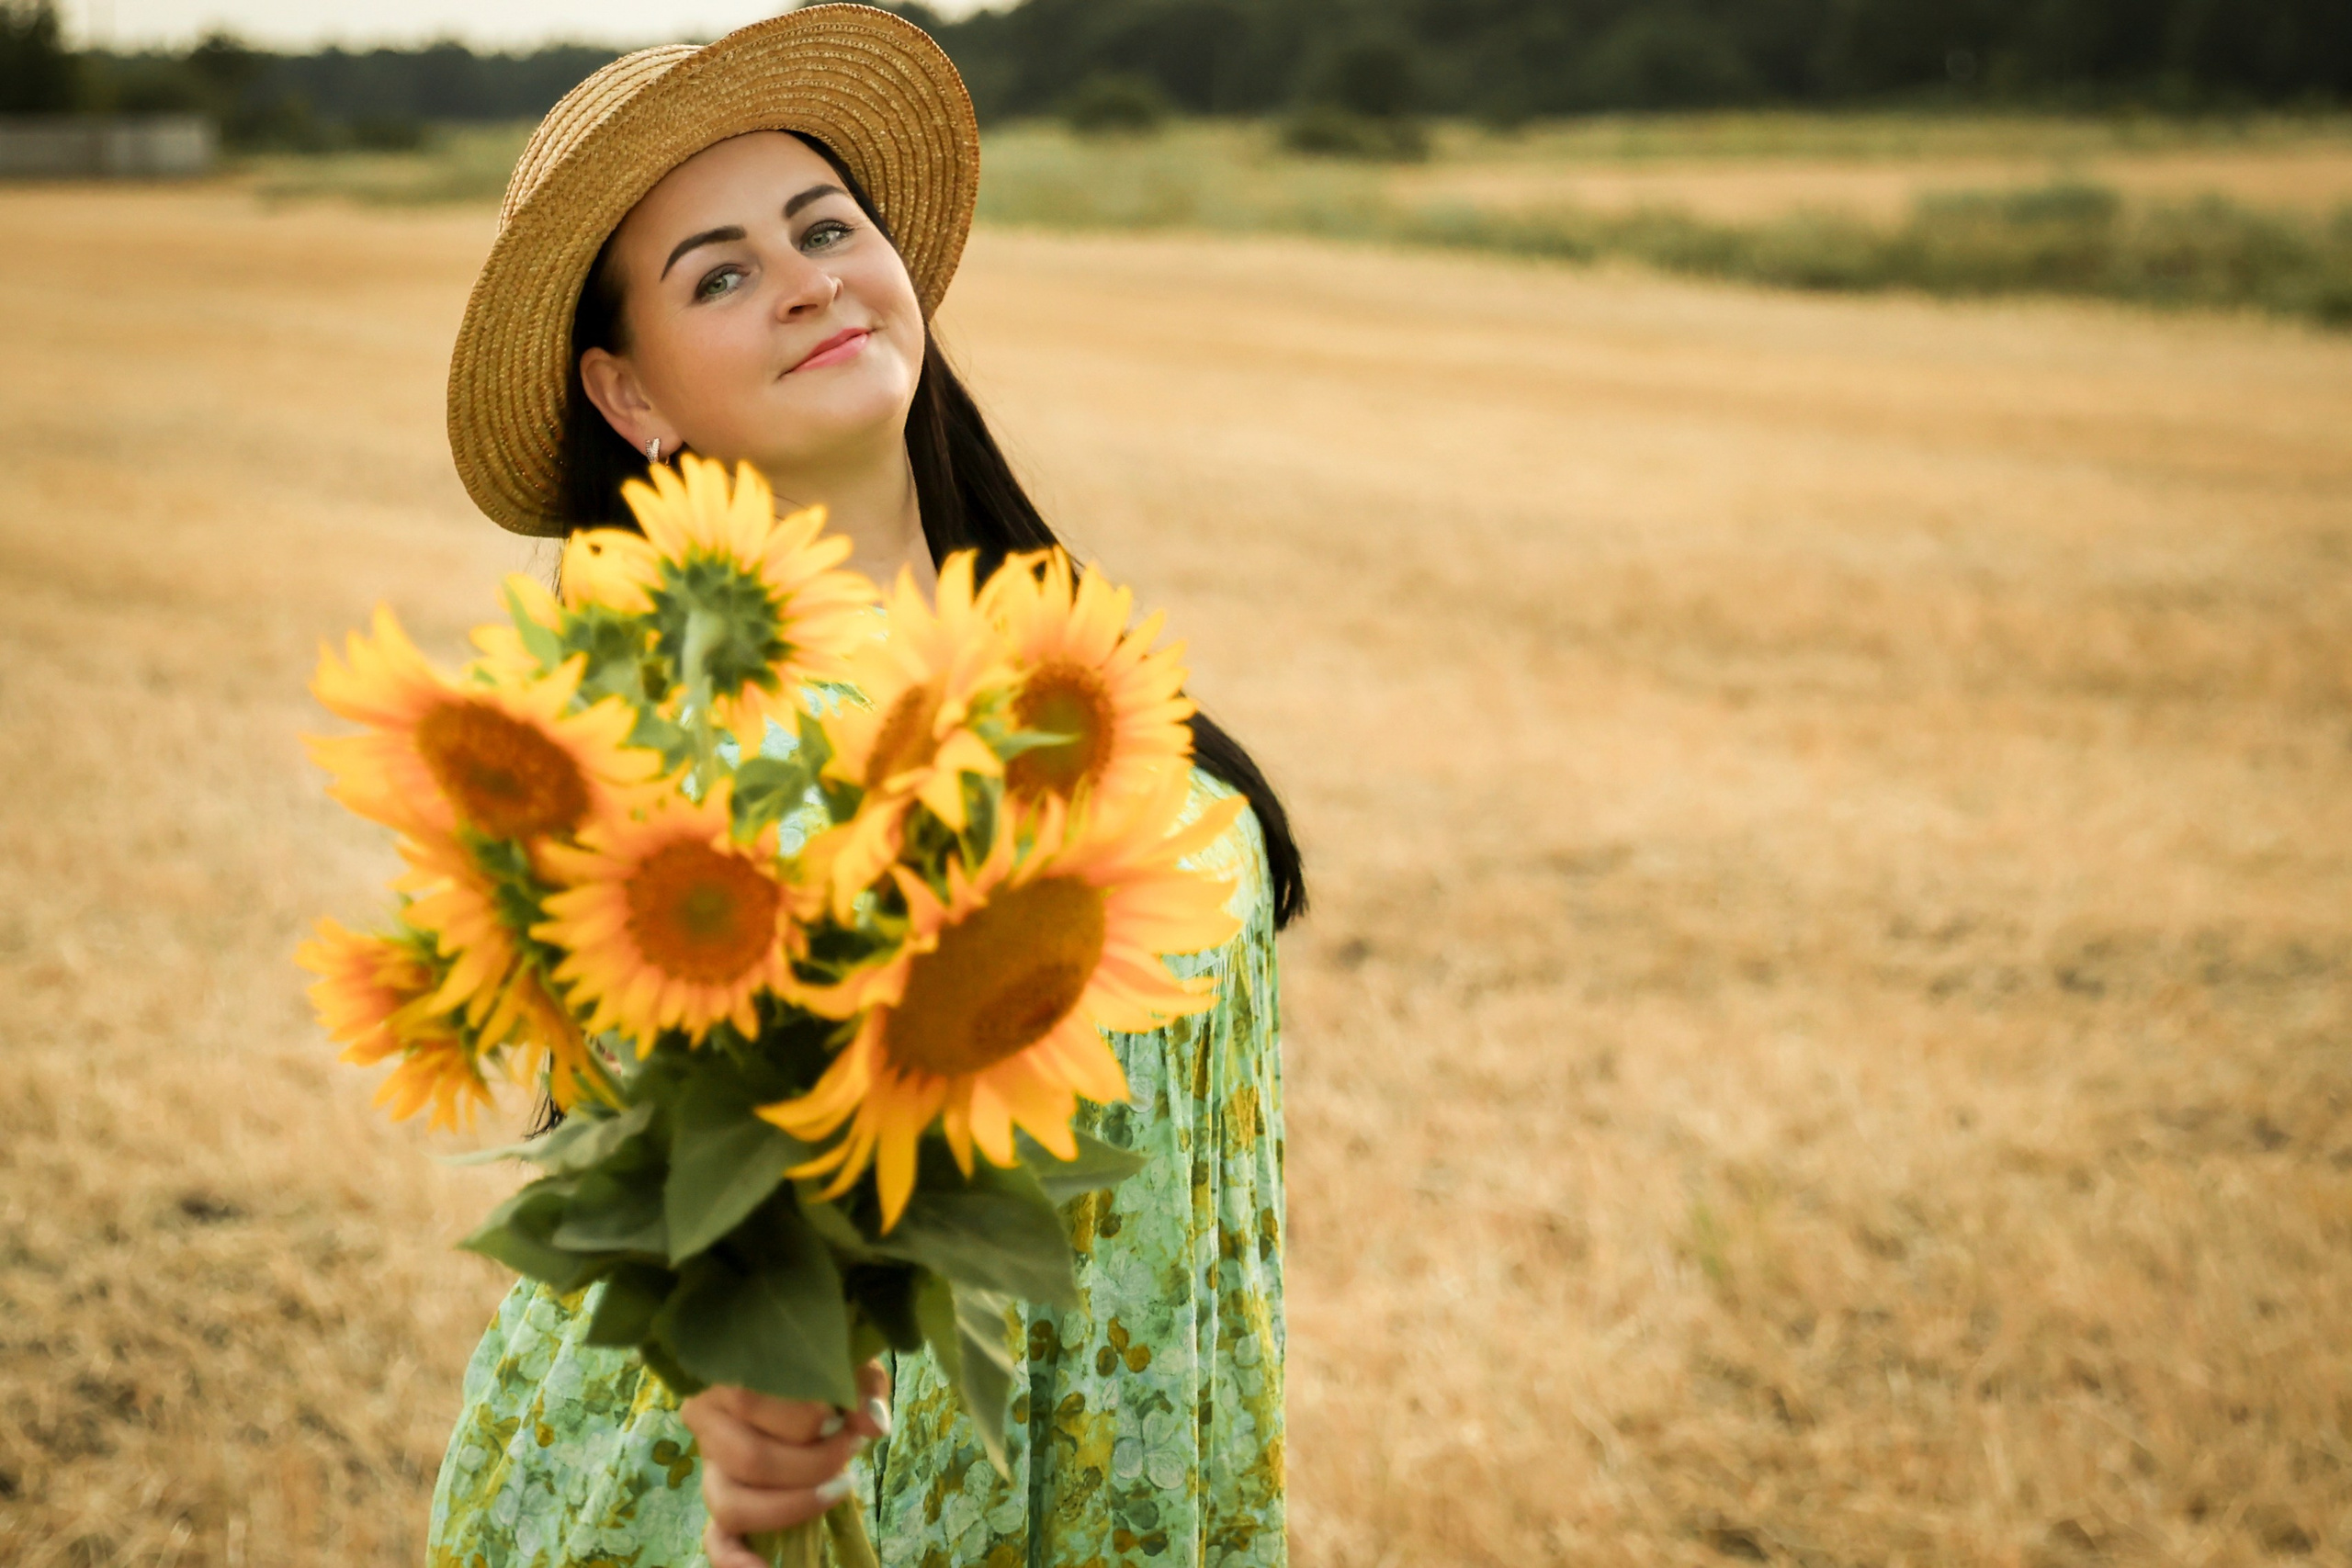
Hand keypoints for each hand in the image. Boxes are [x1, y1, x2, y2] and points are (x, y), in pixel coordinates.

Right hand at [682, 1360, 891, 1567]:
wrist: (801, 1372)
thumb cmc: (821, 1367)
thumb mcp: (844, 1363)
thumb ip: (860, 1387)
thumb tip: (873, 1425)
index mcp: (726, 1379)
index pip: (753, 1403)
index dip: (810, 1419)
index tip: (849, 1419)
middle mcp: (706, 1423)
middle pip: (750, 1460)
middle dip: (812, 1464)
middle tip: (850, 1451)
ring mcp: (710, 1468)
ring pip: (731, 1503)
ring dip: (792, 1505)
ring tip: (838, 1489)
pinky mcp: (721, 1502)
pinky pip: (717, 1540)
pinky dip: (736, 1560)